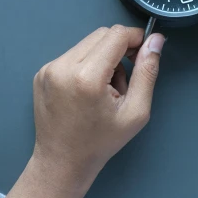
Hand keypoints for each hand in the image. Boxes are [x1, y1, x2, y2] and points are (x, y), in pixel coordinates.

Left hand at [4, 26, 165, 197]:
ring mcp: (49, 68)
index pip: (116, 35)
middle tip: (126, 77)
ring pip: (86, 43)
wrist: (61, 162)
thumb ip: (147, 72)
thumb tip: (156, 40)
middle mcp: (63, 66)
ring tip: (106, 88)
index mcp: (87, 76)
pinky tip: (87, 90)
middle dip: (119, 48)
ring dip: (102, 57)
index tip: (143, 54)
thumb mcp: (135, 111)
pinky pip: (72, 55)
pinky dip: (86, 64)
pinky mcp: (42, 72)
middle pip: (101, 35)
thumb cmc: (101, 142)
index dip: (135, 38)